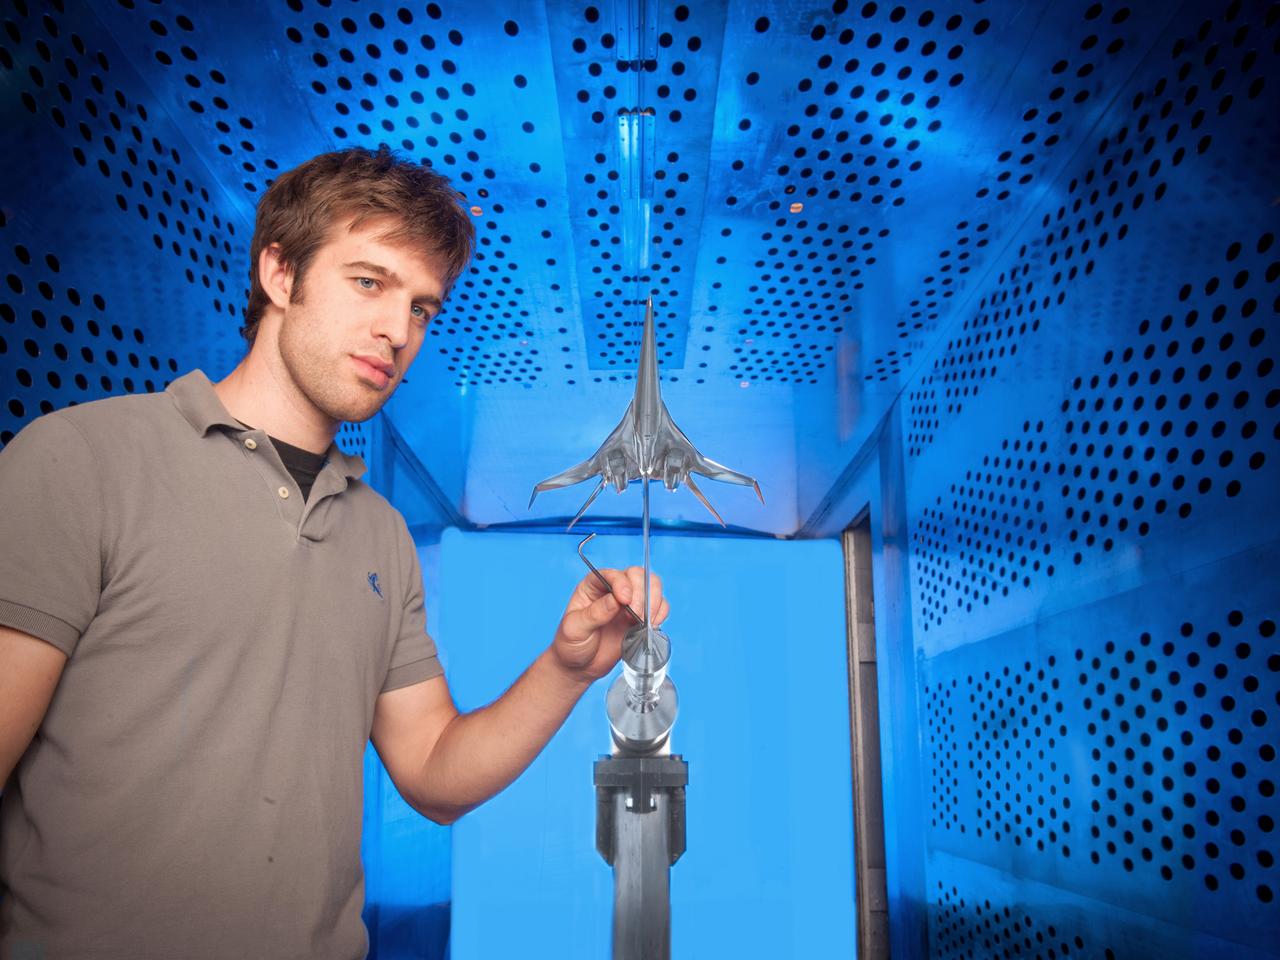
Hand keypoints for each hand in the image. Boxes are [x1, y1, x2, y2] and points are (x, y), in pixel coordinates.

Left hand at [551, 566, 668, 682]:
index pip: (612, 574)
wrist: (579, 667)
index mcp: (592, 586)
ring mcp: (629, 603)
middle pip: (636, 575)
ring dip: (653, 601)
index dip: (622, 583)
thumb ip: (595, 613)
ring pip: (651, 586)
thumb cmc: (571, 645)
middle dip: (641, 593)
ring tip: (644, 622)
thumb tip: (616, 600)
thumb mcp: (575, 629)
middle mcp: (613, 590)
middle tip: (636, 616)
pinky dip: (661, 613)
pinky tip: (651, 625)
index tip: (625, 600)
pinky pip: (660, 606)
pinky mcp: (641, 618)